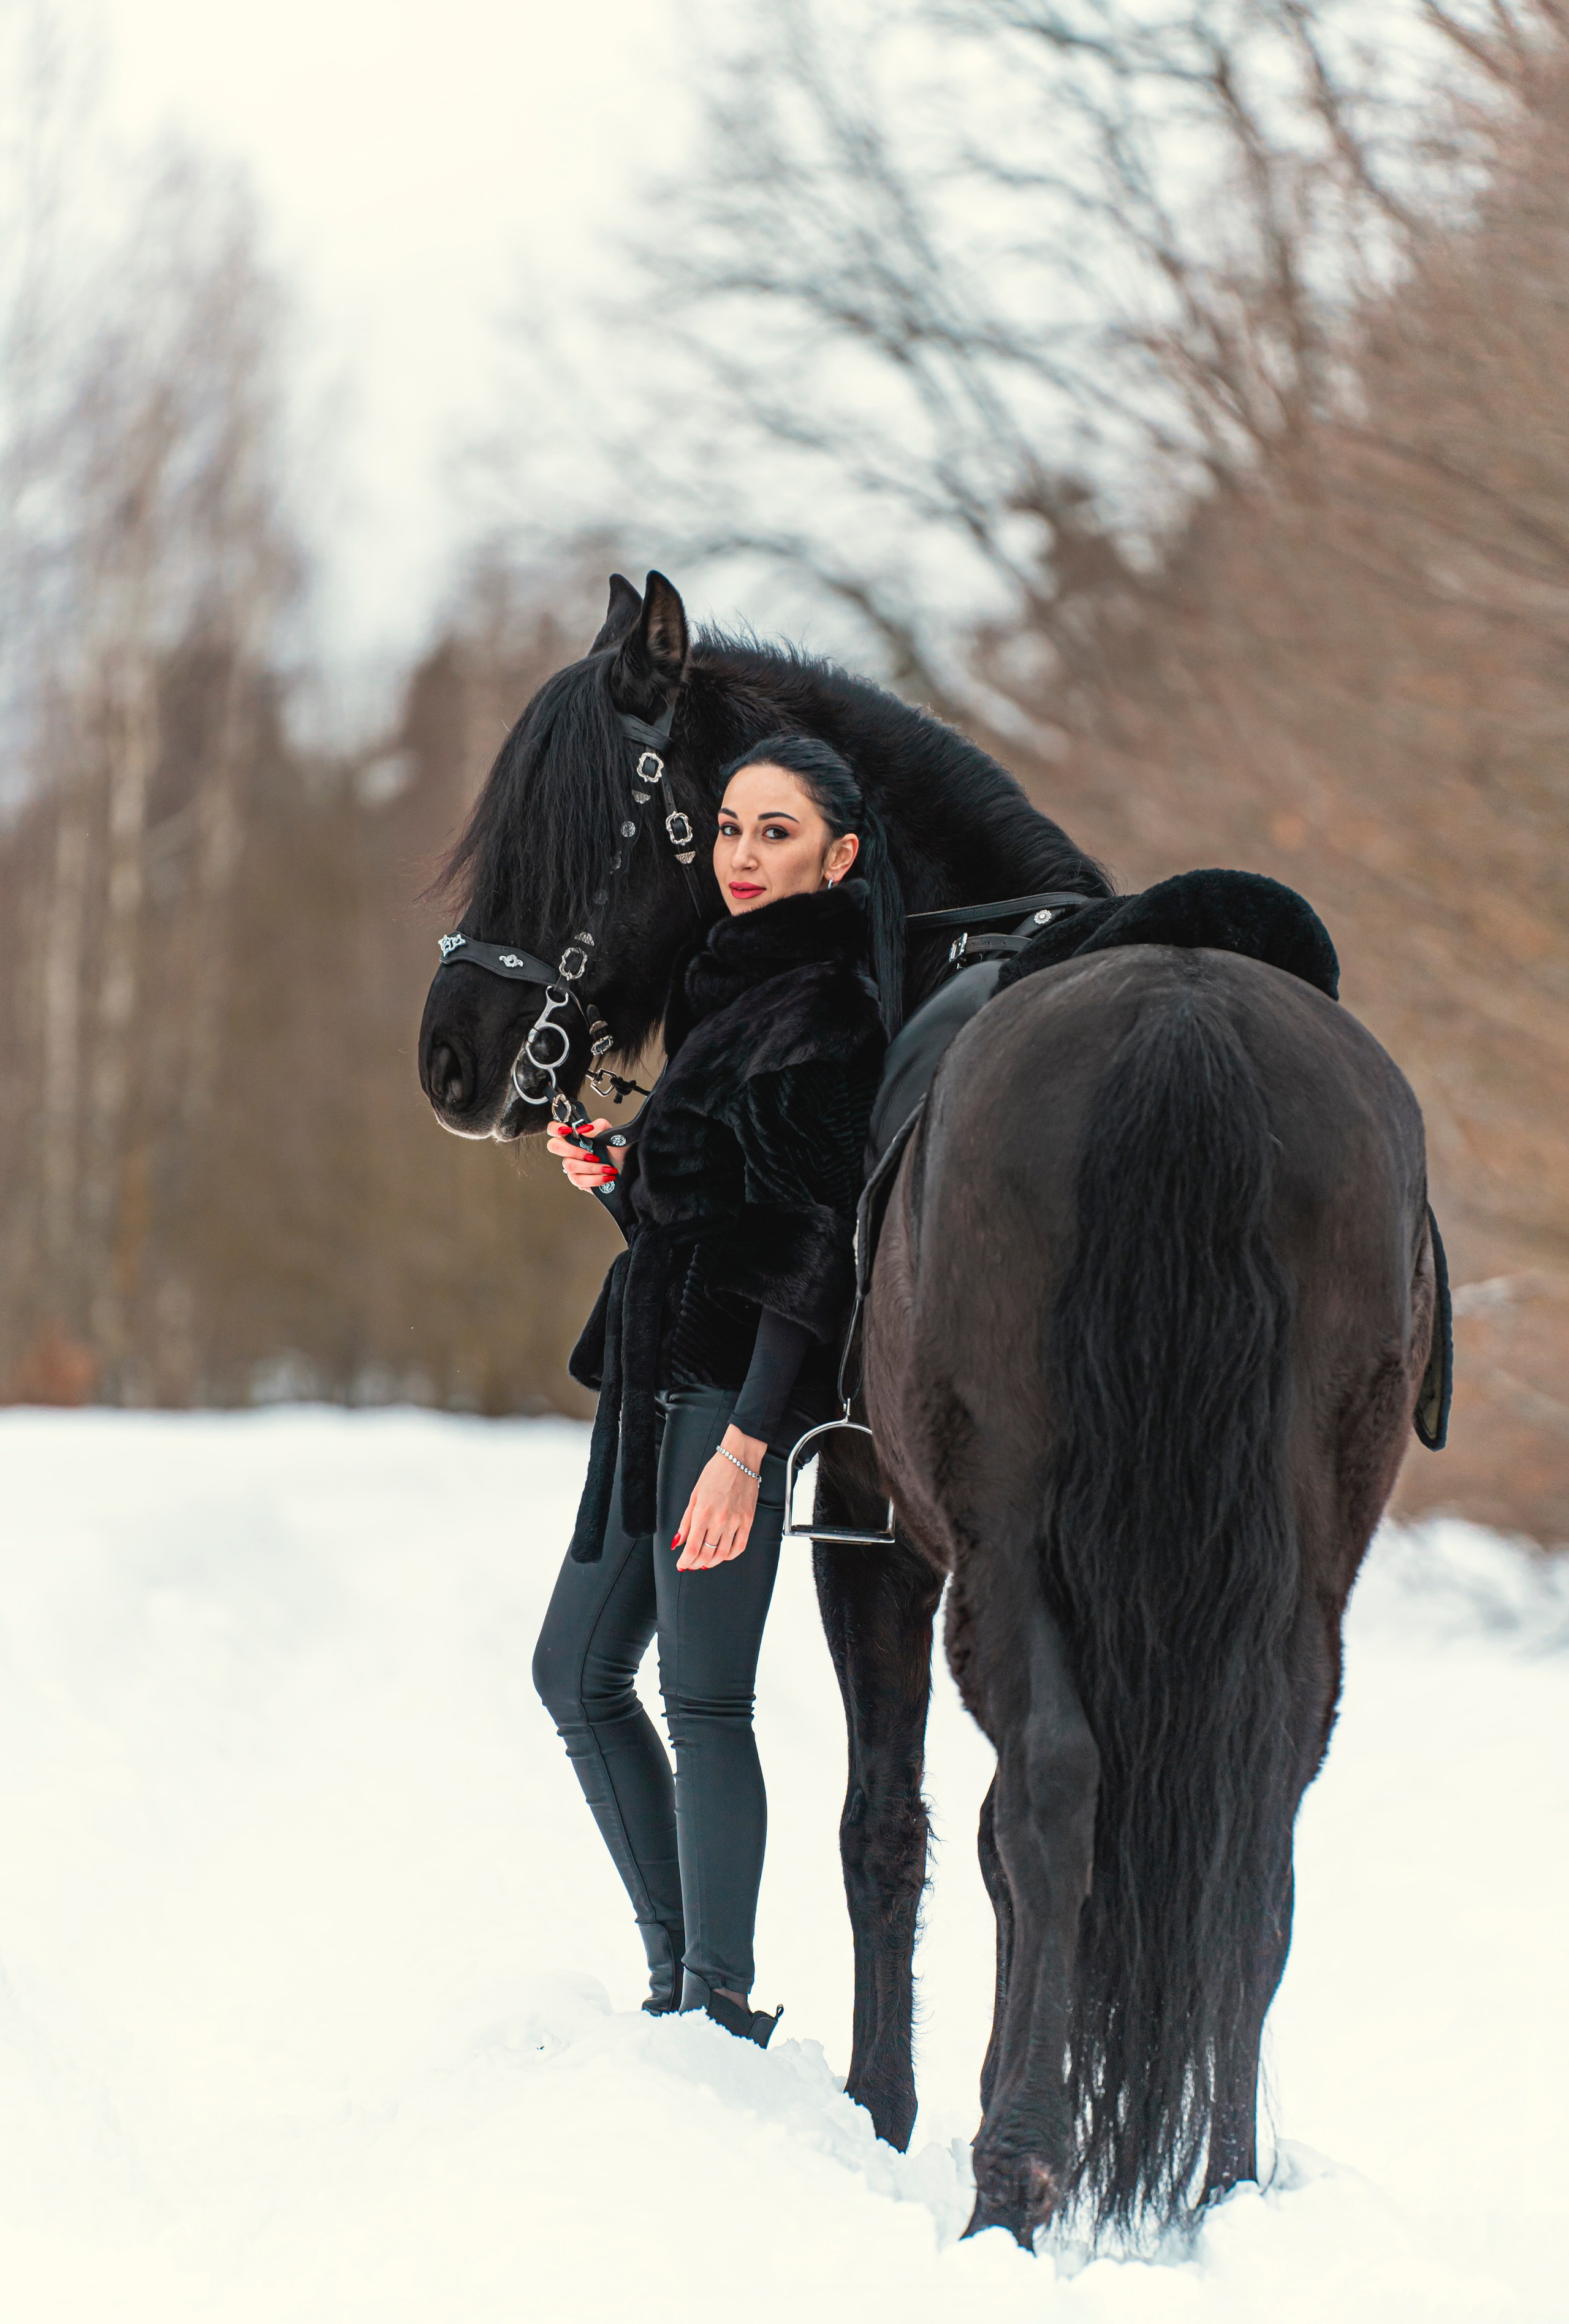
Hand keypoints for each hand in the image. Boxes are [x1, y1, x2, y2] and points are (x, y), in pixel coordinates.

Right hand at [546, 1116, 617, 1191]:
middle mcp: (571, 1150)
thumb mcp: (613, 1135)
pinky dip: (594, 1179)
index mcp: (576, 1136)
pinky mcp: (577, 1180)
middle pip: (554, 1146)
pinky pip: (578, 1180)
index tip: (567, 1130)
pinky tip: (605, 1177)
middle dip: (574, 1151)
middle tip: (592, 1155)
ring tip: (607, 1168)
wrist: (627, 1169)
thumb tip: (584, 1128)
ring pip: (569, 1166)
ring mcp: (572, 1166)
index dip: (555, 1128)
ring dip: (592, 1168)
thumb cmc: (618, 1151)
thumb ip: (599, 1126)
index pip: (554, 1128)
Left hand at [673, 1427, 767, 1570]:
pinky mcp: (748, 1520)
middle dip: (695, 1564)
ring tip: (704, 1562)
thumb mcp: (694, 1495)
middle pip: (707, 1554)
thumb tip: (678, 1541)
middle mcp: (720, 1520)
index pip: (692, 1548)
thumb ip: (686, 1521)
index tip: (681, 1564)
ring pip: (723, 1554)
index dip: (685, 1561)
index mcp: (703, 1513)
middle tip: (690, 1565)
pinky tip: (723, 1555)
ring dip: (711, 1562)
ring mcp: (736, 1522)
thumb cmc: (715, 1473)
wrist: (739, 1459)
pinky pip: (740, 1546)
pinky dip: (730, 1556)